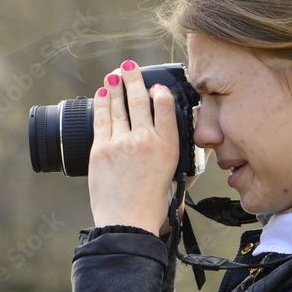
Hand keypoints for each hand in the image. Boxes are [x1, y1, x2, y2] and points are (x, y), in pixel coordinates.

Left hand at [87, 61, 179, 235]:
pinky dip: (102, 102)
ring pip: (119, 106)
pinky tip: (103, 92)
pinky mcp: (101, 149)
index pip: (166, 106)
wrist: (127, 224)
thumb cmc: (153, 207)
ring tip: (115, 74)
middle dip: (134, 79)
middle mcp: (146, 139)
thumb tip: (190, 148)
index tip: (156, 87)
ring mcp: (122, 142)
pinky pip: (102, 118)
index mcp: (169, 146)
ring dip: (116, 85)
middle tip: (130, 67)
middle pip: (139, 100)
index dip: (160, 92)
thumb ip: (185, 160)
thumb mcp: (176, 178)